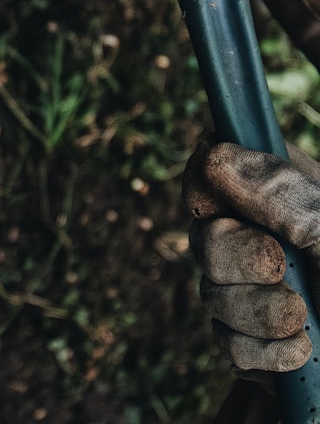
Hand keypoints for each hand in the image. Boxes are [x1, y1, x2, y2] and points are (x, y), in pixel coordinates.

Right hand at [183, 140, 319, 385]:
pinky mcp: (253, 343)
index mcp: (281, 194)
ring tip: (304, 318)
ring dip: (259, 310)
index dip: (209, 186)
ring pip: (212, 295)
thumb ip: (282, 197)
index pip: (215, 168)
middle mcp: (257, 237)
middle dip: (236, 256)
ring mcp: (251, 290)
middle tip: (276, 265)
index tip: (231, 206)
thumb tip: (214, 157)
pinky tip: (303, 349)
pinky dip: (267, 350)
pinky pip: (231, 344)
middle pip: (203, 236)